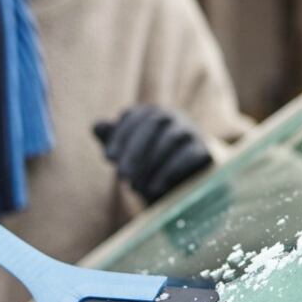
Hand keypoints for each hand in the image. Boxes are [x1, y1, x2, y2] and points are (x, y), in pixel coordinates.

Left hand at [93, 105, 212, 203]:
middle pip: (154, 123)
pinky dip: (170, 171)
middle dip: (135, 149)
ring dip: (151, 163)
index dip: (120, 135)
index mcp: (150, 113)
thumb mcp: (128, 154)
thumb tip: (97, 126)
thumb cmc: (147, 164)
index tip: (109, 157)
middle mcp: (172, 117)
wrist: (181, 185)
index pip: (133, 116)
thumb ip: (113, 139)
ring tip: (136, 187)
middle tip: (122, 175)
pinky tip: (155, 188)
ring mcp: (191, 131)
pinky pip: (190, 155)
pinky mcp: (205, 151)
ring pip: (172, 138)